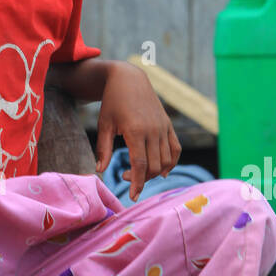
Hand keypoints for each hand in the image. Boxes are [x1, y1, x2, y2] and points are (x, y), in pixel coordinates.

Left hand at [93, 62, 180, 200]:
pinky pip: (175, 149)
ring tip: (139, 172)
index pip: (140, 165)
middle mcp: (153, 130)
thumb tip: (100, 171)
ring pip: (166, 160)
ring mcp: (163, 127)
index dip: (137, 183)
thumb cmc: (112, 102)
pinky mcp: (168, 125)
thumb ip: (103, 149)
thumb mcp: (104, 124)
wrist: (129, 79)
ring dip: (155, 173)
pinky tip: (163, 171)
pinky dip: (171, 162)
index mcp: (135, 130)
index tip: (132, 196)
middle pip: (154, 166)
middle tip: (126, 177)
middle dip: (142, 179)